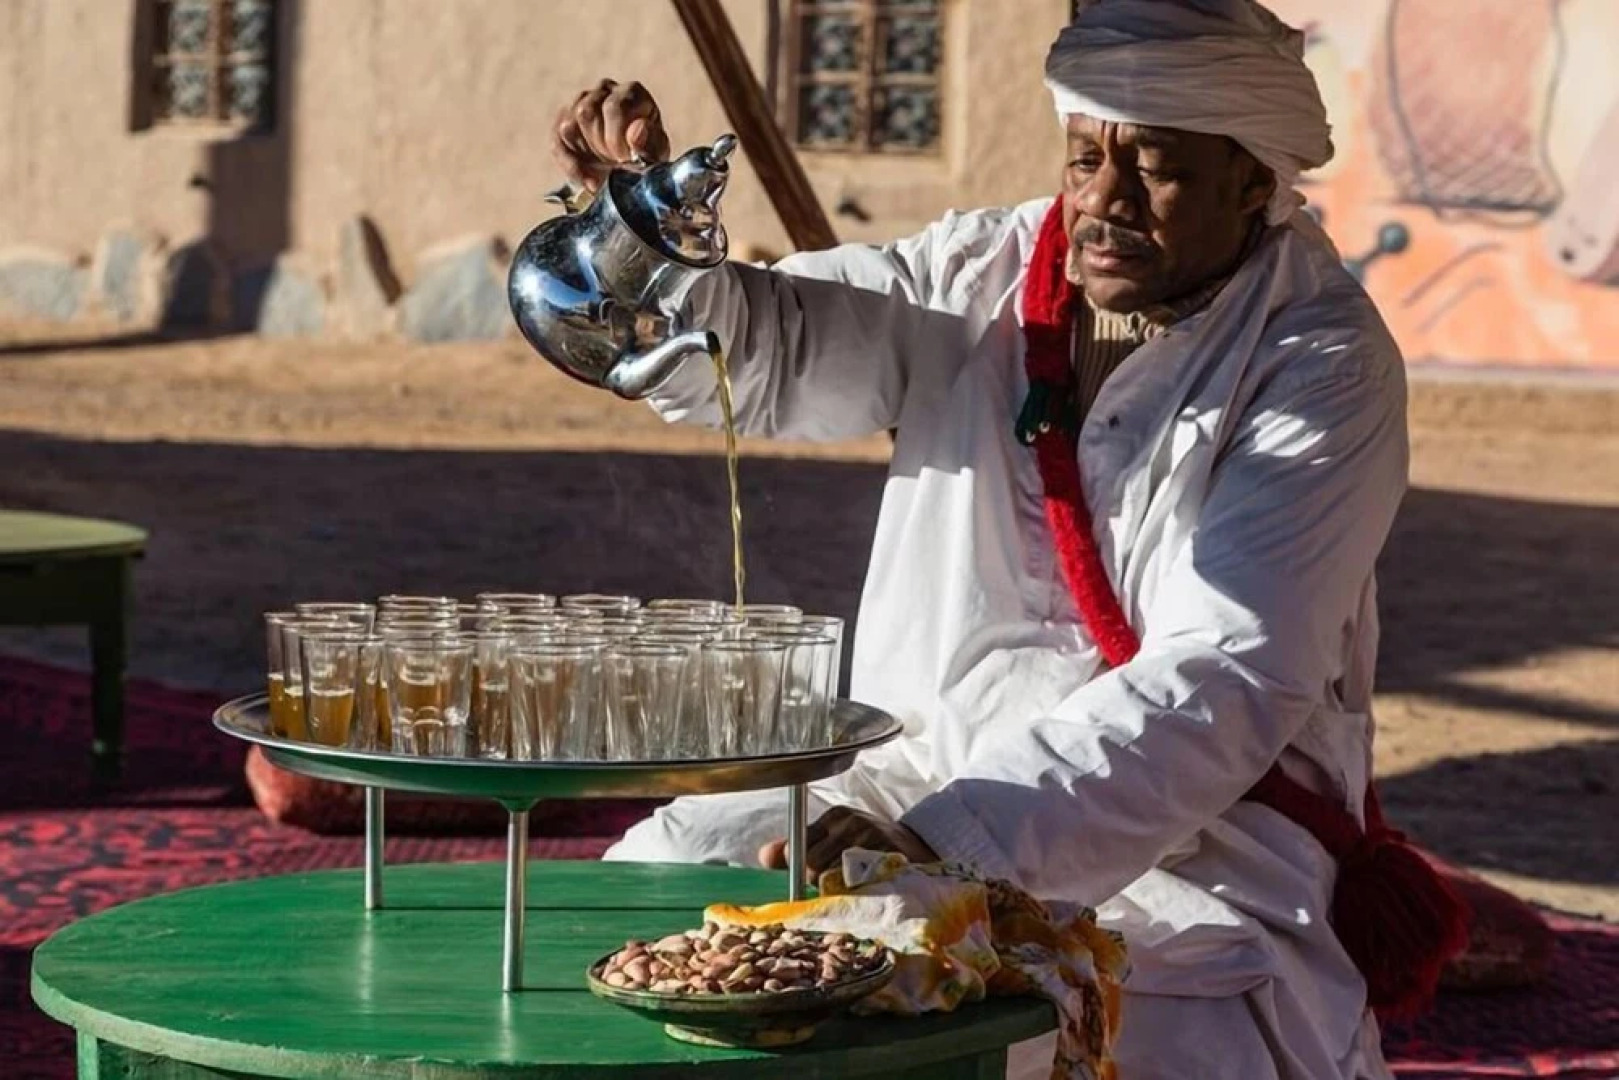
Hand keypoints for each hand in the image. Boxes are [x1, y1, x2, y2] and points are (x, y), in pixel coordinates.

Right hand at [551, 78, 670, 193]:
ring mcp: (580, 103)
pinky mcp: (563, 121)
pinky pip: (557, 143)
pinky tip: (588, 180)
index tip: (623, 159)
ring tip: (606, 169)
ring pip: (569, 127)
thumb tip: (637, 132)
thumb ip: (650, 143)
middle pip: (587, 113)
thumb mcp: (655, 152)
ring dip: (587, 155)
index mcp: (631, 92)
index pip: (614, 107)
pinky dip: (571, 166)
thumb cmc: (648, 154)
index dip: (616, 138)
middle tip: (616, 165)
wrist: (633, 167)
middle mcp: (604, 90)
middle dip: (600, 147)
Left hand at [758, 806, 937, 881]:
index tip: (811, 877)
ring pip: (832, 879)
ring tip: (852, 887)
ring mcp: (871, 839)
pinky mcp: (889, 857)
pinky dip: (857, 896)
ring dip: (838, 892)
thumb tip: (764, 856)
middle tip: (836, 885)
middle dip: (816, 883)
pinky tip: (865, 891)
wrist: (920, 847)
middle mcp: (852, 822)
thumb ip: (799, 847)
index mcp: (836, 816)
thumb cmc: (869, 847)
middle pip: (812, 865)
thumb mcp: (835, 839)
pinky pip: (857, 887)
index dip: (801, 868)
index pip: (799, 847)